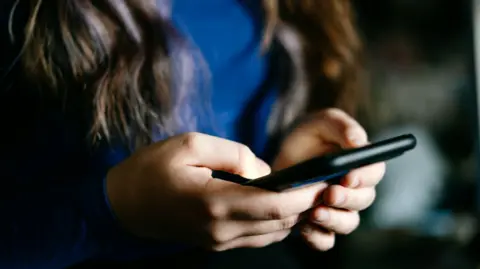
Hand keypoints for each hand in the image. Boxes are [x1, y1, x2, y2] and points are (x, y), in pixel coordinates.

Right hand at [106, 132, 328, 250]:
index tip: (324, 181)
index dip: (304, 195)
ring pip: (271, 233)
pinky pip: (256, 237)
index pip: (275, 205)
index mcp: (215, 202)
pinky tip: (282, 206)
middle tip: (324, 183)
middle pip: (279, 222)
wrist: (121, 205)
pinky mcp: (215, 243)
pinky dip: (276, 223)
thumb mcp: (190, 145)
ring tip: (307, 193)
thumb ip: (234, 154)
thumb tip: (264, 170)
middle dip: (306, 205)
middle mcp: (221, 229)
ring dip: (293, 215)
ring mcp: (218, 240)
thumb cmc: (151, 170)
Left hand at [273, 108, 385, 250]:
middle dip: (347, 198)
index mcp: (361, 163)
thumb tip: (358, 141)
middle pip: (364, 200)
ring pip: (348, 222)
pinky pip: (325, 240)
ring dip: (335, 220)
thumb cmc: (308, 137)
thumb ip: (341, 125)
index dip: (365, 176)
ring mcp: (338, 209)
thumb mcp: (321, 122)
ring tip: (315, 212)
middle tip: (329, 193)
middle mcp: (355, 190)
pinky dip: (318, 237)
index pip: (374, 171)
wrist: (282, 159)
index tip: (348, 176)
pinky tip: (304, 228)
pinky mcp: (320, 225)